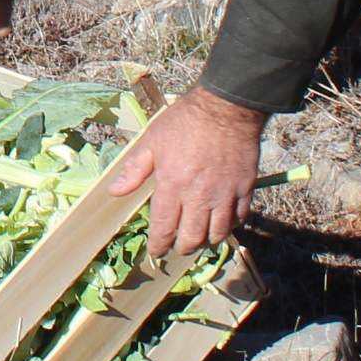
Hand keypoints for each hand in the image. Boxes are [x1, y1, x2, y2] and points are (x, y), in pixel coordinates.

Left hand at [104, 87, 267, 257]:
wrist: (226, 108)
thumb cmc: (185, 122)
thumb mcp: (153, 141)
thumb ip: (135, 169)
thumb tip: (115, 192)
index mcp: (173, 184)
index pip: (164, 227)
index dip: (159, 245)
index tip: (156, 252)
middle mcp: (199, 195)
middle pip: (192, 238)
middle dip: (182, 248)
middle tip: (177, 246)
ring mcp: (224, 194)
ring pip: (217, 234)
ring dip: (206, 241)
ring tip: (199, 239)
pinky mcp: (245, 189)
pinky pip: (239, 219)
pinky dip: (230, 226)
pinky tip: (222, 223)